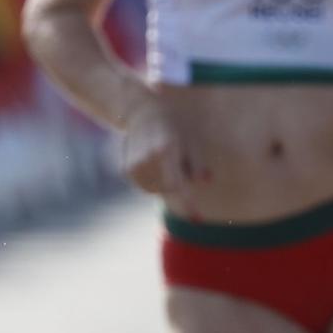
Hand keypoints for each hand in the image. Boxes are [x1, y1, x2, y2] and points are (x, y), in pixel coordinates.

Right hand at [116, 92, 204, 212]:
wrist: (142, 112)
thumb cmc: (172, 126)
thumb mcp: (189, 141)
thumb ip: (197, 164)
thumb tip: (206, 182)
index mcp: (164, 150)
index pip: (177, 185)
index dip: (188, 203)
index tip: (197, 220)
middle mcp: (146, 159)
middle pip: (168, 189)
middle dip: (178, 185)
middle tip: (179, 164)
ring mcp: (134, 165)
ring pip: (155, 190)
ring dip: (165, 184)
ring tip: (165, 160)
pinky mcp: (126, 169)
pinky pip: (145, 186)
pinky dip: (153, 182)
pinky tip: (154, 163)